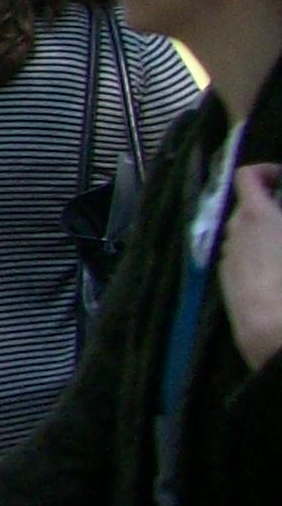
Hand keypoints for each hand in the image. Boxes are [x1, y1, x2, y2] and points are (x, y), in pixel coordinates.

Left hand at [223, 164, 281, 371]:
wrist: (274, 333)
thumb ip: (280, 217)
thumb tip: (279, 219)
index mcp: (258, 216)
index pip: (248, 176)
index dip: (266, 172)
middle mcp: (236, 233)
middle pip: (247, 208)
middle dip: (272, 209)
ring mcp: (229, 259)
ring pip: (244, 236)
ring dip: (264, 235)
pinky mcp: (228, 284)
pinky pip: (242, 260)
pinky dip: (257, 258)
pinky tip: (277, 277)